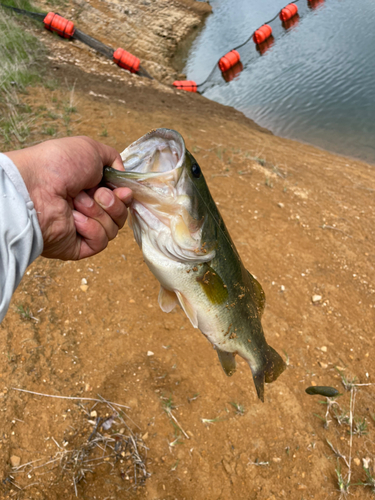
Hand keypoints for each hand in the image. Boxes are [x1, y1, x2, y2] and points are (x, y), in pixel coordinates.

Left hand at [5, 136, 131, 259]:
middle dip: (113, 203)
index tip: (122, 191)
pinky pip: (101, 242)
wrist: (35, 188)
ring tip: (77, 203)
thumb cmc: (57, 165)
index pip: (120, 198)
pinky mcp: (79, 246)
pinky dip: (92, 228)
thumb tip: (121, 176)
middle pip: (120, 214)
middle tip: (97, 194)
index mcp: (90, 187)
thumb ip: (113, 158)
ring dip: (99, 213)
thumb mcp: (90, 148)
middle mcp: (87, 208)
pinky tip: (75, 219)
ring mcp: (83, 228)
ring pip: (113, 229)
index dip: (124, 195)